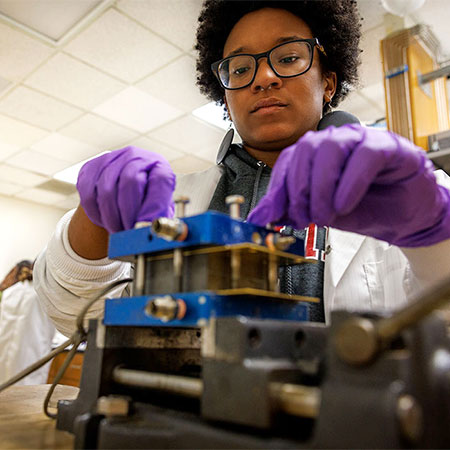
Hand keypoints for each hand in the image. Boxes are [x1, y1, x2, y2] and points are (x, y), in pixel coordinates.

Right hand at [77, 146, 174, 232]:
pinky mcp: (91, 167)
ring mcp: (112, 158)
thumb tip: (150, 231)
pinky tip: (104, 221)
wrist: (124, 194)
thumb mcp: (159, 210)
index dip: (153, 207)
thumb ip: (158, 218)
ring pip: (106, 190)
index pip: (160, 180)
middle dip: (128, 214)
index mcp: (159, 166)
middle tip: (128, 233)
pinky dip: (95, 213)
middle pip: (130, 182)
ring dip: (111, 217)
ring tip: (117, 230)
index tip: (146, 227)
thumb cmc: (146, 205)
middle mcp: (137, 156)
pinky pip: (88, 193)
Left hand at [248, 124, 449, 246]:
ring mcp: (362, 139)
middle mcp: (336, 141)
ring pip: (331, 149)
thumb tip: (260, 216)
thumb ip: (291, 210)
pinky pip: (364, 156)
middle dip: (298, 190)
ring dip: (321, 188)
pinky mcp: (387, 146)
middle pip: (305, 151)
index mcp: (316, 154)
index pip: (288, 161)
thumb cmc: (363, 208)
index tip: (270, 216)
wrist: (403, 217)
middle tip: (302, 218)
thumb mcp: (319, 212)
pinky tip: (344, 205)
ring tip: (324, 216)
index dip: (277, 189)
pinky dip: (349, 183)